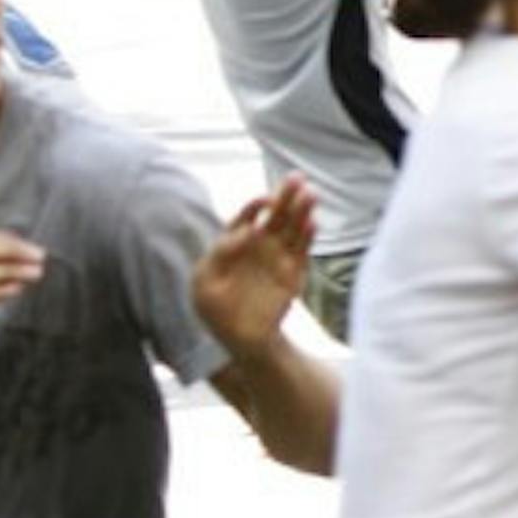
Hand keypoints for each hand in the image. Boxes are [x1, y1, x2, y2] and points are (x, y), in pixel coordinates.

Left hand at [191, 177, 316, 360]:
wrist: (242, 339)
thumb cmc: (217, 310)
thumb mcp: (204, 284)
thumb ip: (219, 255)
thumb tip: (246, 231)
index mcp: (235, 243)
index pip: (246, 217)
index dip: (255, 207)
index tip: (263, 203)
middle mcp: (259, 245)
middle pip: (275, 215)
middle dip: (286, 196)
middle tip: (297, 178)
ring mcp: (278, 257)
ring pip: (292, 228)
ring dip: (302, 210)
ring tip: (311, 194)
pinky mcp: (293, 272)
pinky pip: (302, 250)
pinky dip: (308, 236)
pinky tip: (313, 222)